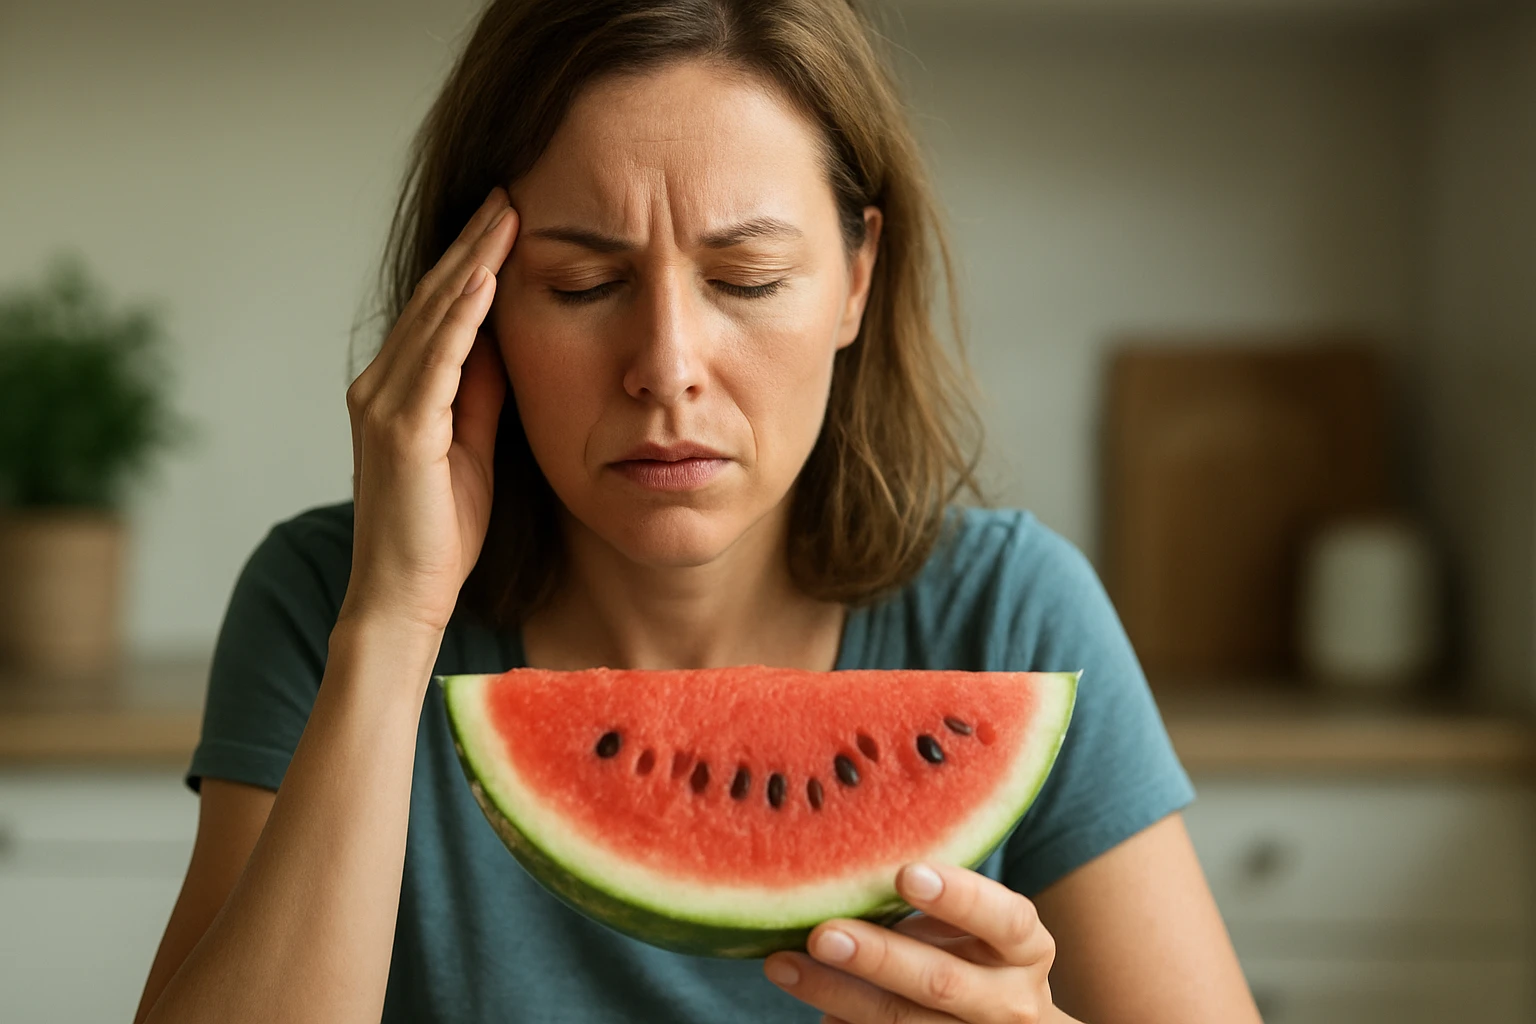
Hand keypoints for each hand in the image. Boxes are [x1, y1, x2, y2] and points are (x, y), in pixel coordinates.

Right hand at [339, 187, 517, 636]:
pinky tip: (485, 278)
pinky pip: (437, 359)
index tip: (507, 219)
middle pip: (434, 300)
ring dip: (471, 262)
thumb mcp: (472, 448)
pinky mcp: (400, 429)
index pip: (439, 311)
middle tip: (509, 191)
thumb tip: (505, 343)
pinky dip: (461, 316)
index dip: (471, 262)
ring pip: (433, 318)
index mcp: (397, 392)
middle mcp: (380, 388)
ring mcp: (384, 406)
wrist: (405, 596)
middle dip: (473, 244)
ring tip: (505, 215)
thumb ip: (481, 395)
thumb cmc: (440, 533)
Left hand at [764, 862, 1073, 1023]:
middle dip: (878, 956)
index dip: (959, 897)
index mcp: (1026, 949)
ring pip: (901, 1021)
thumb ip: (939, 899)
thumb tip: (853, 862)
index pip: (1005, 920)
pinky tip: (814, 1007)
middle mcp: (1011, 1001)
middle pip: (941, 981)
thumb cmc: (980, 958)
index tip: (905, 873)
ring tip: (784, 965)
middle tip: (823, 934)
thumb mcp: (980, 927)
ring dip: (837, 994)